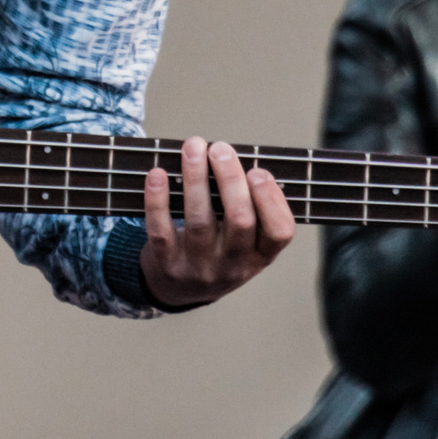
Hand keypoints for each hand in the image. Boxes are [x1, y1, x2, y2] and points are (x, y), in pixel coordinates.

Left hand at [140, 138, 296, 307]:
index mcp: (260, 256)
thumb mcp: (244, 242)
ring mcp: (200, 267)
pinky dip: (157, 200)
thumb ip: (247, 206)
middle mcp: (233, 265)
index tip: (257, 170)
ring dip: (196, 179)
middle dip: (230, 179)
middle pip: (240, 220)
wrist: (177, 290)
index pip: (280, 232)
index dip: (272, 200)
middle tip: (220, 149)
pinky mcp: (168, 264)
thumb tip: (233, 157)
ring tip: (192, 148)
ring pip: (200, 220)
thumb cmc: (217, 250)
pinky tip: (157, 174)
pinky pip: (161, 231)